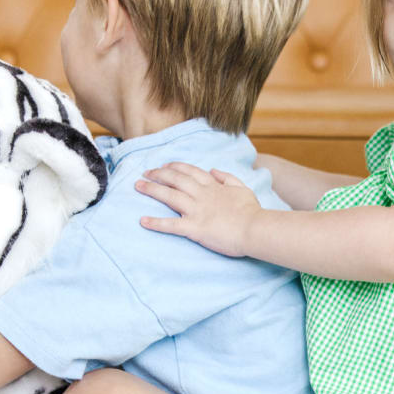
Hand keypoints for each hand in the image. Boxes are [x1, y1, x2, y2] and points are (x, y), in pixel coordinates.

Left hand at [135, 163, 259, 257]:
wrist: (255, 228)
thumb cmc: (252, 211)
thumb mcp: (242, 188)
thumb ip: (227, 178)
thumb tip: (213, 170)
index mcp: (213, 186)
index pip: (190, 171)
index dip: (175, 167)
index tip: (164, 165)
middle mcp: (201, 195)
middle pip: (175, 179)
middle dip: (158, 174)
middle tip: (145, 173)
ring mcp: (196, 210)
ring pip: (169, 196)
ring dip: (152, 190)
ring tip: (138, 186)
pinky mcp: (194, 228)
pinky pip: (171, 225)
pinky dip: (156, 223)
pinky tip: (143, 221)